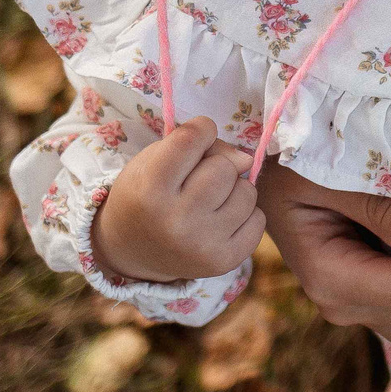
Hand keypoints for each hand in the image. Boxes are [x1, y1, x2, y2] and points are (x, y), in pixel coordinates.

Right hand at [90, 116, 263, 283]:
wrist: (131, 250)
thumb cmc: (146, 193)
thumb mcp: (154, 159)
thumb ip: (198, 146)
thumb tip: (248, 160)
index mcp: (150, 189)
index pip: (192, 138)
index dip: (202, 129)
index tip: (197, 137)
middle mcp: (175, 220)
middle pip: (225, 167)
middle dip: (217, 165)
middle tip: (197, 179)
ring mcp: (201, 245)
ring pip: (247, 192)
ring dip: (234, 189)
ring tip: (210, 201)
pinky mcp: (223, 262)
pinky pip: (259, 220)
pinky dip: (246, 215)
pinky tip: (221, 220)